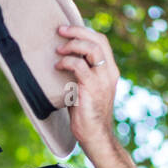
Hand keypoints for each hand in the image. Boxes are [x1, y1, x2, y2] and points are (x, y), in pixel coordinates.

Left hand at [54, 24, 120, 158]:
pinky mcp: (91, 88)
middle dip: (78, 31)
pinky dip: (66, 62)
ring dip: (72, 45)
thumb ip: (81, 76)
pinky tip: (57, 67)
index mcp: (110, 72)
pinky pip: (79, 66)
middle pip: (98, 40)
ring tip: (59, 49)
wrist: (96, 136)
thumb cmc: (87, 116)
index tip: (68, 30)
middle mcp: (109, 73)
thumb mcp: (86, 90)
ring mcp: (102, 80)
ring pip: (91, 49)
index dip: (85, 32)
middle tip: (60, 30)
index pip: (102, 42)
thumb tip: (63, 63)